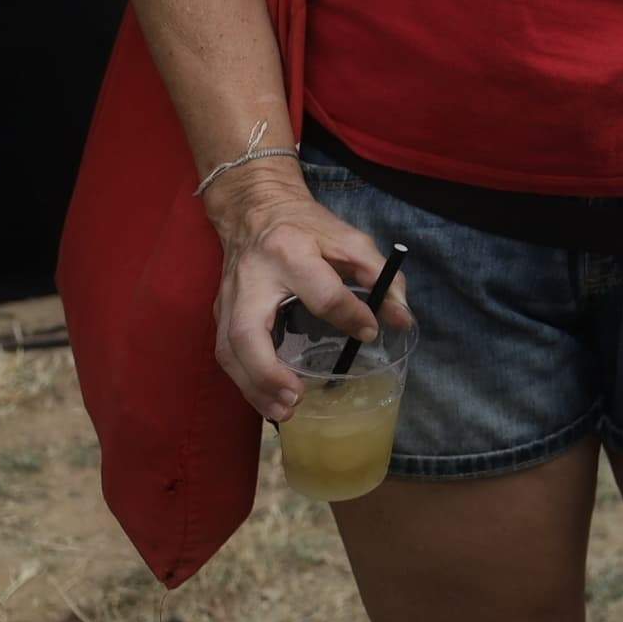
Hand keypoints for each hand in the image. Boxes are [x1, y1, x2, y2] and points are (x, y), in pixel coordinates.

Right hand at [208, 172, 409, 421]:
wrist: (255, 209)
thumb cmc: (308, 227)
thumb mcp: (350, 239)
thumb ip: (380, 276)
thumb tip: (402, 320)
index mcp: (289, 252)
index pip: (320, 292)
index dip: (349, 315)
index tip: (370, 334)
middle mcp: (252, 278)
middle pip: (248, 332)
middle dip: (268, 372)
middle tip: (297, 398)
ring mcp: (229, 297)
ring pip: (228, 350)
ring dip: (253, 387)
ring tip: (283, 412)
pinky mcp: (220, 311)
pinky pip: (226, 353)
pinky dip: (245, 382)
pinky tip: (268, 401)